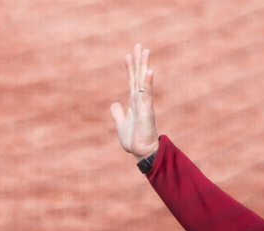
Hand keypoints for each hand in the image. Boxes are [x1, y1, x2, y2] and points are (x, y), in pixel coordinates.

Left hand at [110, 43, 159, 159]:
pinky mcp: (147, 110)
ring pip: (143, 81)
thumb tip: (115, 103)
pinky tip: (149, 71)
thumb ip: (118, 113)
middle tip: (139, 45)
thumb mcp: (121, 124)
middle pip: (138, 76)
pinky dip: (148, 82)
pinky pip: (147, 93)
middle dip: (138, 61)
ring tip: (145, 51)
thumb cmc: (134, 140)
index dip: (129, 68)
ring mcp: (145, 104)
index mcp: (134, 103)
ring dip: (144, 65)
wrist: (142, 152)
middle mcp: (140, 100)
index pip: (131, 81)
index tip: (128, 55)